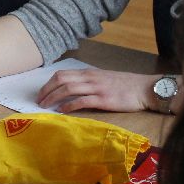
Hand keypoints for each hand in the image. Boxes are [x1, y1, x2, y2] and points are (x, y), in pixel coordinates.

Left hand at [35, 69, 158, 112]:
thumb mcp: (103, 79)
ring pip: (68, 89)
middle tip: (39, 101)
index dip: (48, 84)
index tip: (41, 93)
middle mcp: (90, 78)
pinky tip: (62, 111)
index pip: (62, 74)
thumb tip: (72, 89)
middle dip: (46, 90)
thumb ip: (88, 82)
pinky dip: (68, 106)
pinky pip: (81, 101)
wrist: (145, 88)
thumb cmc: (125, 85)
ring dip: (53, 98)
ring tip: (45, 106)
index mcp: (88, 72)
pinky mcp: (103, 99)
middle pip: (61, 80)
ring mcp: (96, 88)